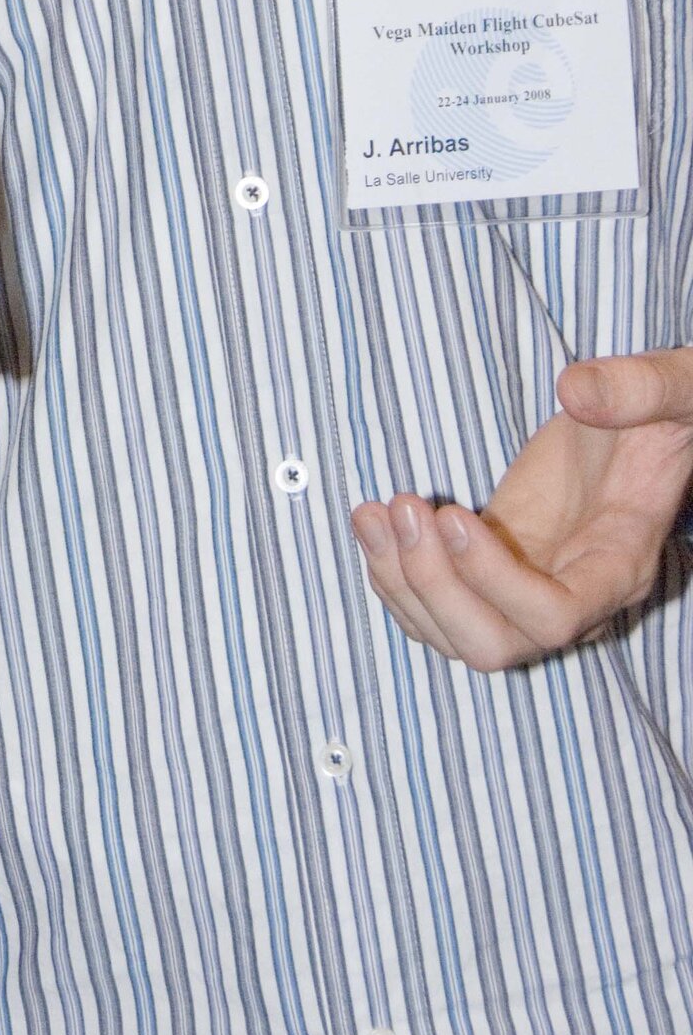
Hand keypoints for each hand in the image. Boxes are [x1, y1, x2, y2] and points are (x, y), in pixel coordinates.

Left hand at [351, 349, 692, 668]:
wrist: (642, 426)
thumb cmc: (665, 412)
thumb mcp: (670, 390)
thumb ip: (637, 389)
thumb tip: (577, 389)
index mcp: (620, 564)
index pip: (555, 617)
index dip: (494, 580)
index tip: (450, 512)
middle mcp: (574, 596)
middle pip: (495, 645)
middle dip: (435, 586)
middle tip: (402, 507)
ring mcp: (527, 590)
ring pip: (454, 634)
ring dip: (401, 581)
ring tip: (374, 512)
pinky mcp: (491, 569)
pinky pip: (434, 607)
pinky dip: (391, 574)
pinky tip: (372, 520)